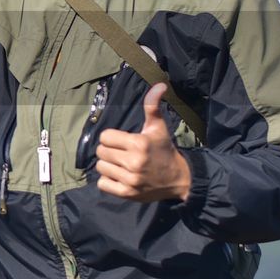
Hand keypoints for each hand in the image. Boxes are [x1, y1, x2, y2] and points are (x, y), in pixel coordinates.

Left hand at [94, 82, 191, 202]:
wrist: (178, 179)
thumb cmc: (164, 150)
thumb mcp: (158, 128)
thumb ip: (153, 106)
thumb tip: (160, 85)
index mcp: (139, 143)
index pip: (105, 137)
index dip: (112, 138)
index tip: (123, 142)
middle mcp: (134, 162)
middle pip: (101, 152)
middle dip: (109, 151)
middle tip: (122, 154)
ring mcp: (130, 179)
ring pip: (100, 167)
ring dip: (108, 166)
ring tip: (122, 166)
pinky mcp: (127, 193)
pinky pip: (102, 184)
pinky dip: (108, 181)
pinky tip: (120, 177)